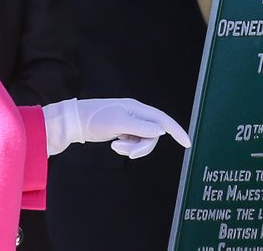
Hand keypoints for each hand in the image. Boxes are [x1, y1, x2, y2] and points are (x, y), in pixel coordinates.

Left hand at [42, 98, 191, 157]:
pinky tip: (114, 144)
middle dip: (142, 147)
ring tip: (116, 147)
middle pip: (153, 135)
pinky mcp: (123, 130)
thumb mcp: (119, 123)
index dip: (177, 131)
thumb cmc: (95, 119)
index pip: (164, 120)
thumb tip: (162, 131)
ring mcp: (130, 122)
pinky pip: (134, 142)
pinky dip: (127, 147)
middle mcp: (137, 114)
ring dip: (132, 148)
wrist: (75, 121)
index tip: (188, 144)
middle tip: (124, 152)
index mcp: (138, 109)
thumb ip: (141, 128)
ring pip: (143, 140)